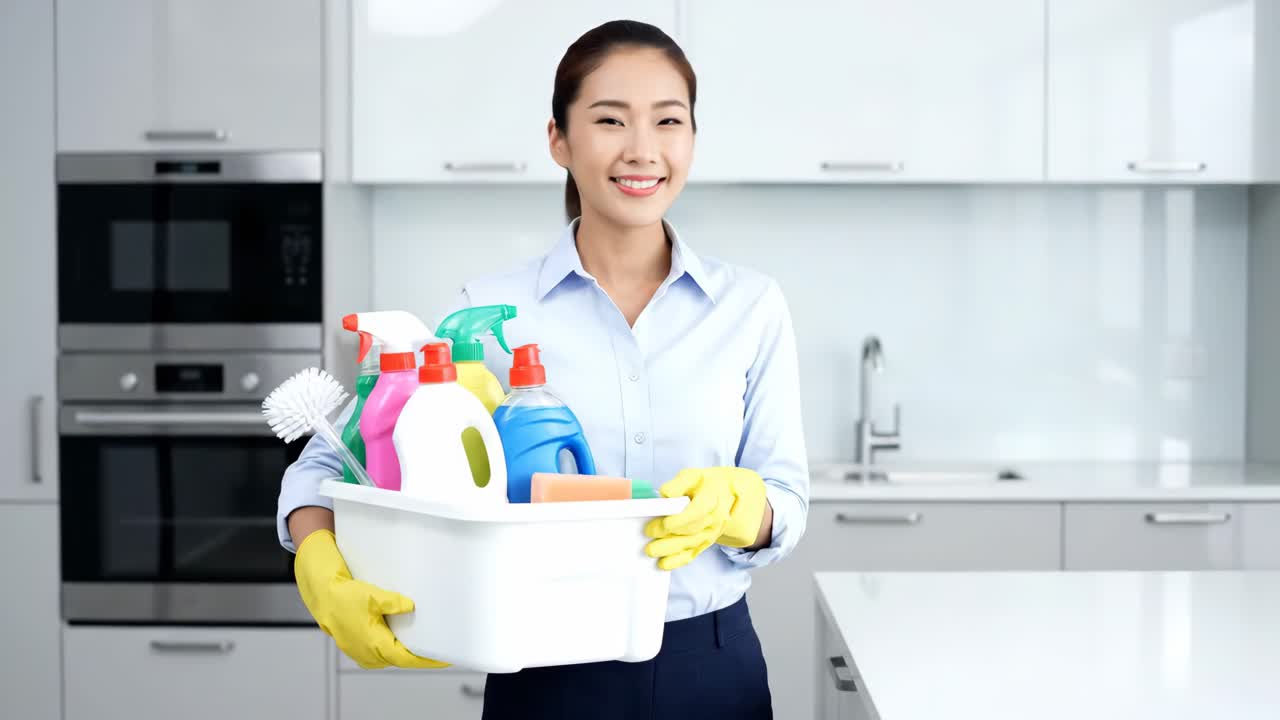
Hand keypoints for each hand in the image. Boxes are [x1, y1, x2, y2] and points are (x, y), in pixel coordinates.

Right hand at [294, 529, 448, 669]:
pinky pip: (380, 649)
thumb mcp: (371, 595)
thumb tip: (410, 606)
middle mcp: (367, 652)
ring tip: (425, 643)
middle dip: (420, 655)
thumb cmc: (341, 594)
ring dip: (406, 651)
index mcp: (373, 643)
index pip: (407, 657)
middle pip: (400, 658)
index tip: (444, 657)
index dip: (427, 659)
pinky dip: (393, 646)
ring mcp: (361, 649)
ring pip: (390, 655)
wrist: (319, 590)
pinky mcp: (357, 642)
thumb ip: (393, 603)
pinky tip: (402, 636)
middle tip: (440, 648)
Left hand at [643, 467, 768, 570]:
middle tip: (648, 532)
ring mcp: (711, 533)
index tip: (662, 523)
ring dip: (669, 550)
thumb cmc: (705, 485)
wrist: (726, 496)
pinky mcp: (705, 543)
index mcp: (712, 499)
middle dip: (668, 535)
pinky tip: (663, 564)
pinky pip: (692, 555)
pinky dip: (677, 561)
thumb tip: (665, 494)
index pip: (697, 513)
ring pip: (690, 545)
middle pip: (691, 531)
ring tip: (650, 550)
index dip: (678, 520)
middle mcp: (714, 519)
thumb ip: (678, 484)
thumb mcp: (692, 476)